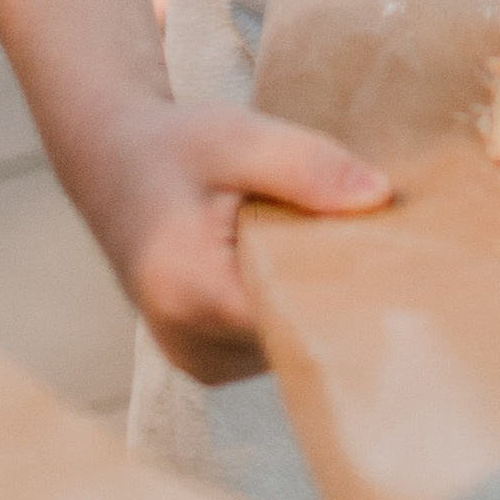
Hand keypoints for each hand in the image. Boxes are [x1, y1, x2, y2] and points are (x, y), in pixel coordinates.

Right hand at [87, 101, 389, 384]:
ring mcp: (196, 362)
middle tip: (363, 233)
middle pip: (298, 336)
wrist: (112, 163)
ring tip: (312, 239)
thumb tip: (380, 197)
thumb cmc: (175, 147)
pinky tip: (287, 262)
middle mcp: (188, 344)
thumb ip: (306, 165)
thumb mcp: (238, 136)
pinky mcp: (206, 363)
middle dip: (334, 289)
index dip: (348, 287)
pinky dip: (287, 306)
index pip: (297, 318)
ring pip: (289, 345)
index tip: (387, 252)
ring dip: (309, 298)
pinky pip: (271, 345)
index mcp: (191, 292)